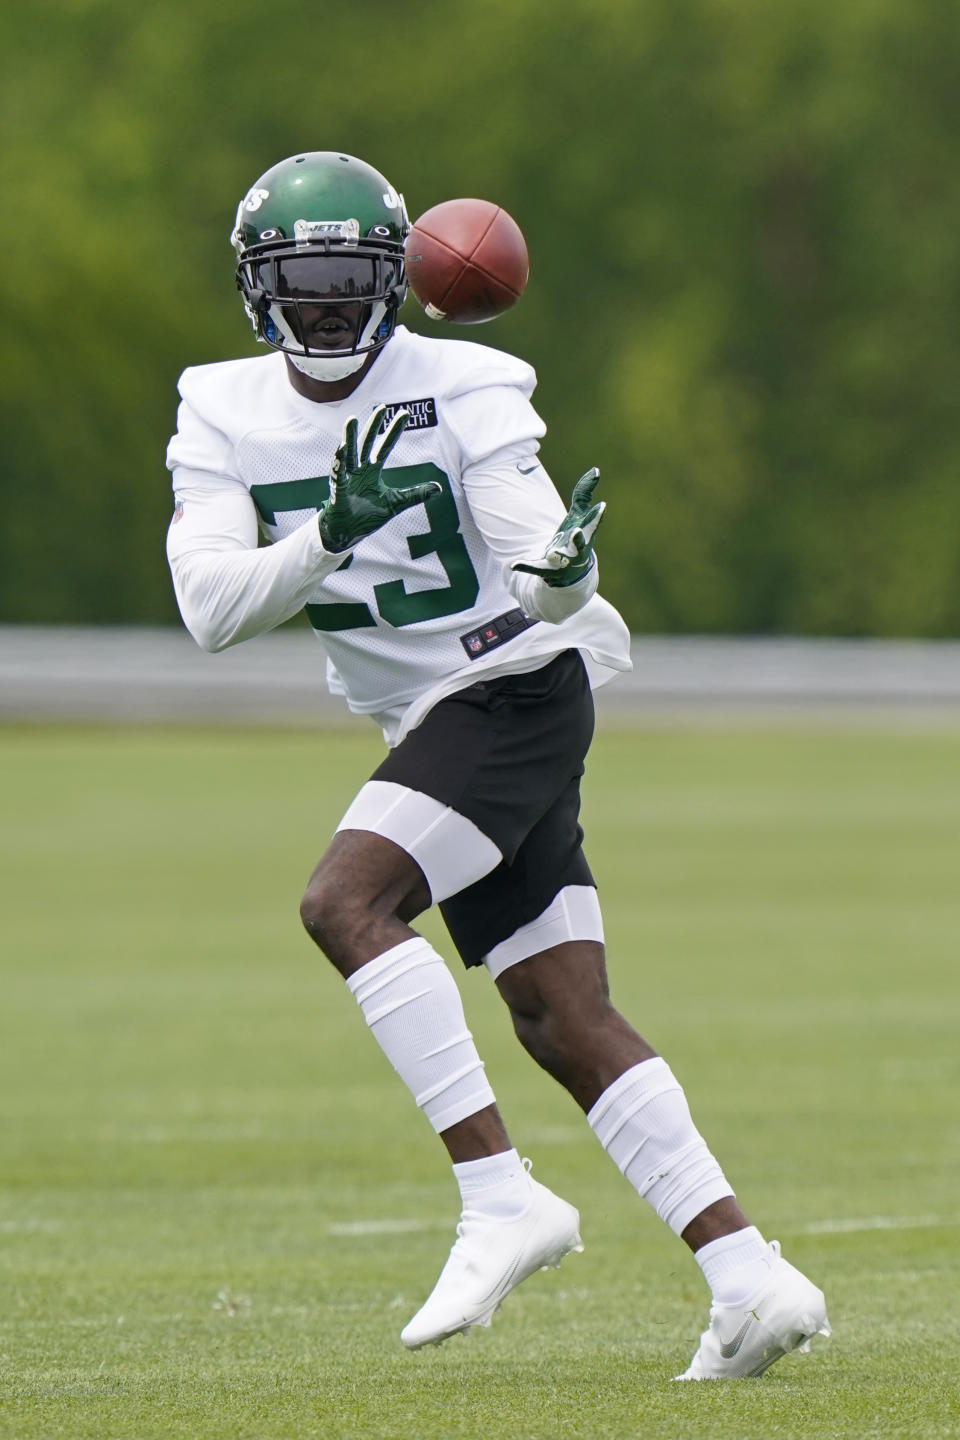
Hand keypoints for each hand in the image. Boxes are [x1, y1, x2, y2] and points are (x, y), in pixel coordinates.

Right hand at [318, 406, 441, 552]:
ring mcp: (347, 479)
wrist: (348, 534)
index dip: (394, 432)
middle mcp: (359, 471)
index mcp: (372, 472)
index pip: (385, 447)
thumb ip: (415, 495)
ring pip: (348, 454)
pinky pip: (338, 475)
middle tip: (382, 408)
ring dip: (349, 438)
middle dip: (374, 427)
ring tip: (352, 420)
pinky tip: (341, 450)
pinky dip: (339, 464)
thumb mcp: (396, 504)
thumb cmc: (368, 517)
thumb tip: (439, 489)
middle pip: (367, 444)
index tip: (404, 415)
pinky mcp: (338, 491)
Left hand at [510, 468, 605, 586]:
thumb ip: (584, 494)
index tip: (602, 505)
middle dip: (579, 539)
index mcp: (585, 535)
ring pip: (559, 559)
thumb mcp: (580, 516)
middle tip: (577, 531)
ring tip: (551, 551)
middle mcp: (576, 550)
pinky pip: (534, 569)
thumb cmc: (575, 538)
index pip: (593, 524)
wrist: (569, 573)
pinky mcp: (545, 570)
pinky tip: (514, 564)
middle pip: (580, 544)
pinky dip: (525, 566)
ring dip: (556, 555)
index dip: (597, 515)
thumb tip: (595, 470)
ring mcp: (561, 561)